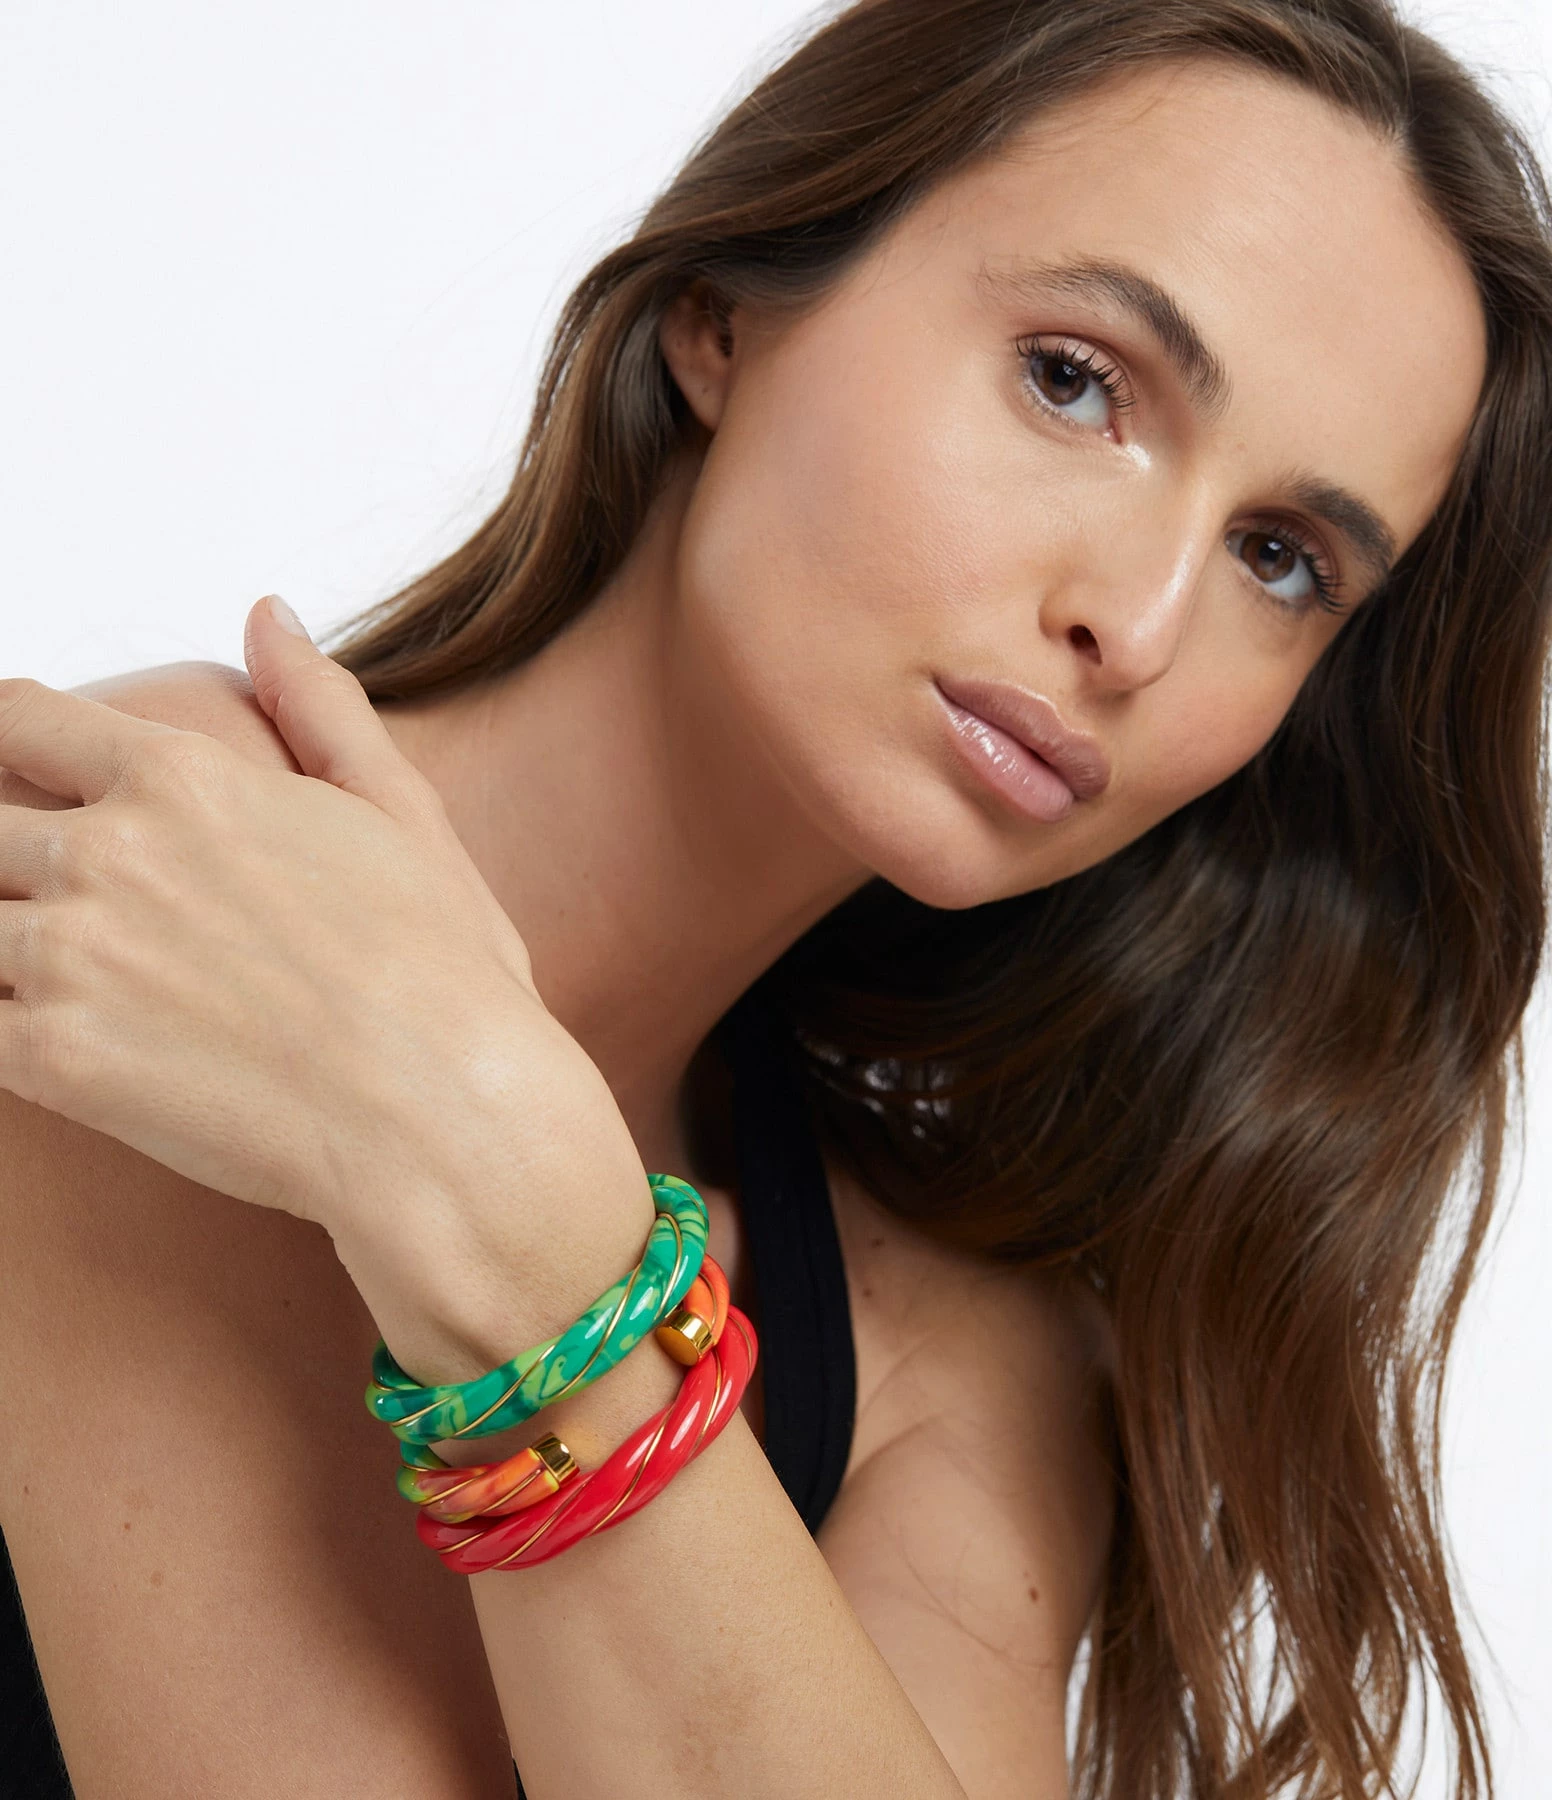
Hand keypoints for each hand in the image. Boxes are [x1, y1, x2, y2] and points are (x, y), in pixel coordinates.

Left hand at [0, 598, 648, 1352]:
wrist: (448, 1115)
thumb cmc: (445, 974)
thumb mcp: (402, 813)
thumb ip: (321, 708)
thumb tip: (270, 614)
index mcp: (184, 779)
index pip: (17, 720)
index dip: (3, 744)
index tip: (16, 778)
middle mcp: (108, 852)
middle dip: (2, 854)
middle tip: (52, 898)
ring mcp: (69, 957)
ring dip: (4, 945)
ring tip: (64, 977)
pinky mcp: (52, 1062)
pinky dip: (2, 1029)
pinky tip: (55, 1045)